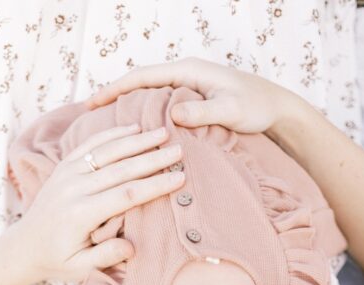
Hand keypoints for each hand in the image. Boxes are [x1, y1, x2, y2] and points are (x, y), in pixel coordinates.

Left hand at [14, 123, 184, 283]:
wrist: (24, 246)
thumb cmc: (57, 261)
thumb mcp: (79, 269)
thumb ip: (105, 257)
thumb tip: (131, 247)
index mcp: (80, 214)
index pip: (125, 195)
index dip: (154, 186)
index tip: (179, 178)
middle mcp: (74, 189)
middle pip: (121, 168)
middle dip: (153, 158)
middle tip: (179, 150)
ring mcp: (67, 174)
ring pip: (107, 151)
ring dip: (137, 140)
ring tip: (163, 132)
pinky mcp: (64, 166)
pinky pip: (91, 145)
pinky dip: (112, 134)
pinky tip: (133, 128)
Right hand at [85, 58, 300, 135]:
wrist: (275, 107)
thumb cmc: (255, 107)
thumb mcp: (230, 111)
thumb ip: (202, 112)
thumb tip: (173, 114)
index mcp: (186, 72)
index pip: (141, 77)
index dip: (114, 90)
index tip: (92, 104)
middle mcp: (183, 75)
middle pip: (138, 84)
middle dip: (113, 98)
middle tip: (88, 117)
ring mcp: (186, 88)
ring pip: (147, 95)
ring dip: (126, 108)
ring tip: (103, 128)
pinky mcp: (191, 101)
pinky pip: (158, 106)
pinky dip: (142, 116)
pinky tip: (134, 134)